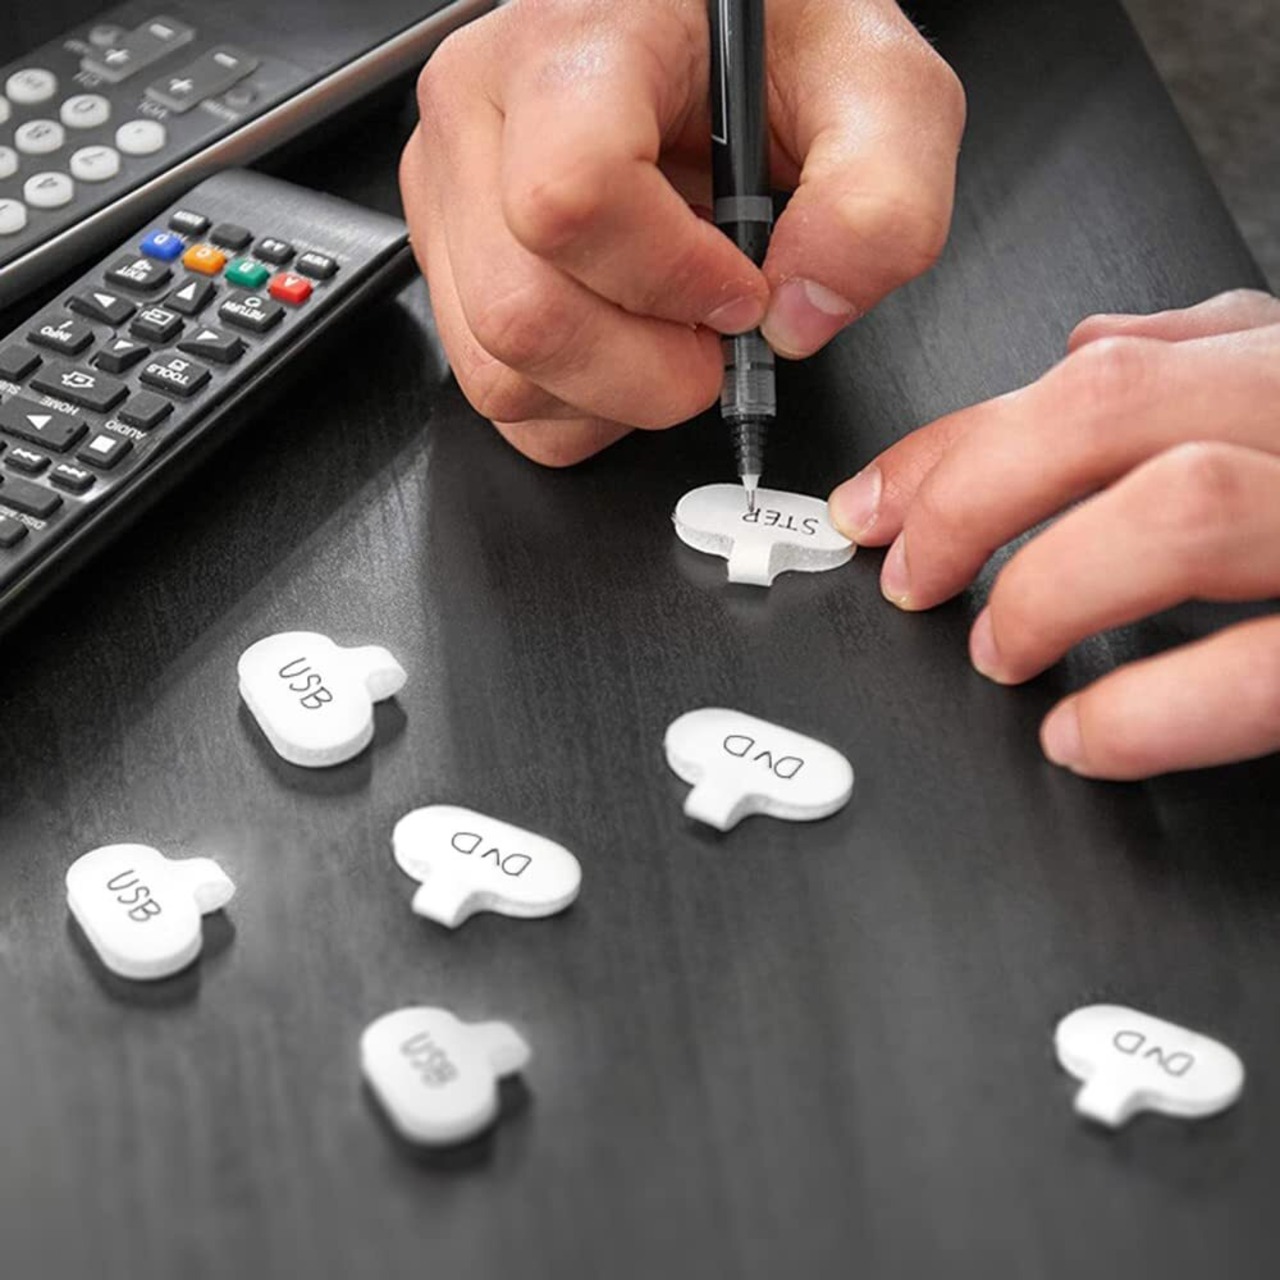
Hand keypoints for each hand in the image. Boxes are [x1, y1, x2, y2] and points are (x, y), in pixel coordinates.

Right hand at [400, 0, 964, 465]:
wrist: (702, 38)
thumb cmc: (773, 45)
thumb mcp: (876, 93)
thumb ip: (878, 202)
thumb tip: (797, 317)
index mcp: (573, 43)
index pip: (572, 196)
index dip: (672, 281)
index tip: (741, 291)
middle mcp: (480, 112)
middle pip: (524, 312)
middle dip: (646, 371)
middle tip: (716, 340)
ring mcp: (449, 193)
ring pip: (498, 371)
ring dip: (611, 396)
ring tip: (673, 334)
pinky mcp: (447, 259)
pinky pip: (493, 394)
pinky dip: (575, 409)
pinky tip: (625, 347)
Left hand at [828, 289, 1279, 779]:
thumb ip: (1202, 363)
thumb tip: (1085, 344)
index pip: (1079, 379)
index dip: (950, 445)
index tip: (872, 506)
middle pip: (1110, 412)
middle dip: (975, 496)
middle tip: (914, 578)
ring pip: (1183, 509)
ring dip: (1052, 586)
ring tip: (997, 648)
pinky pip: (1269, 671)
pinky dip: (1155, 709)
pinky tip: (1086, 736)